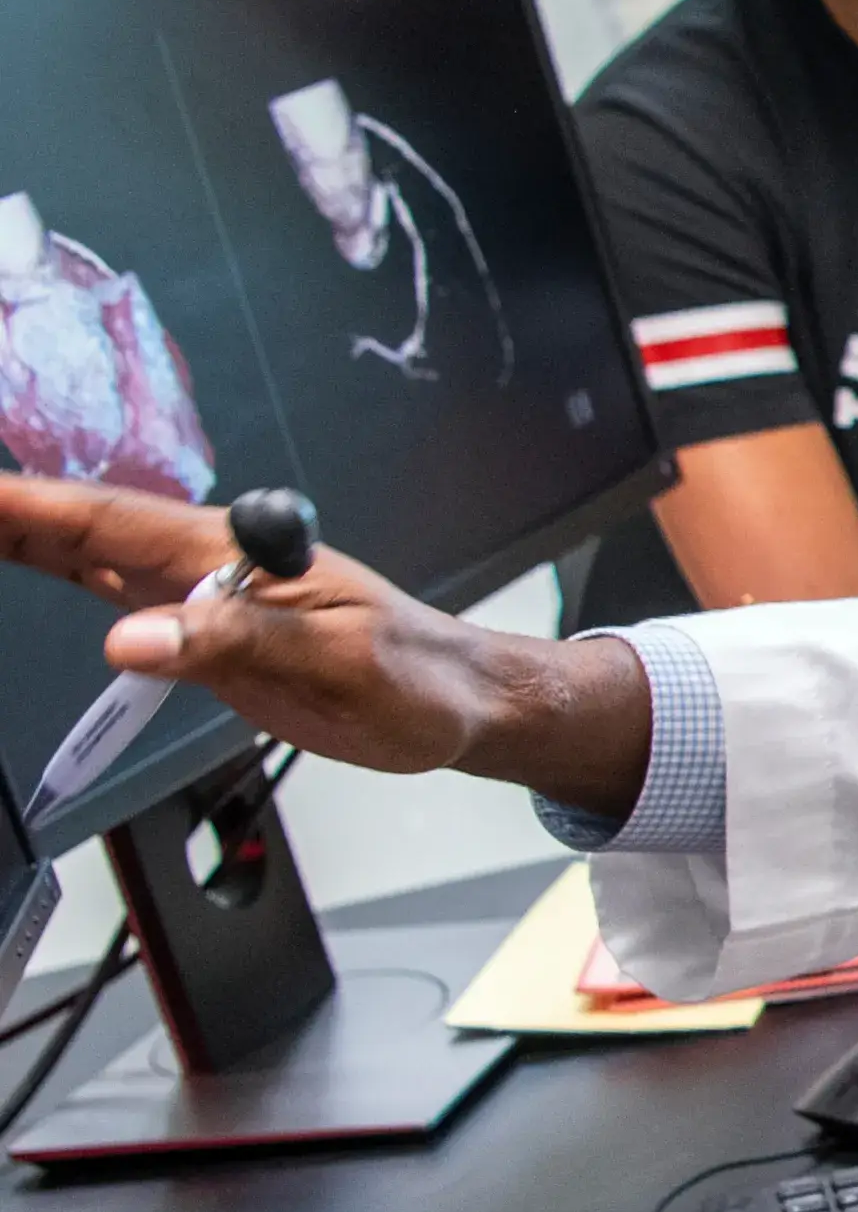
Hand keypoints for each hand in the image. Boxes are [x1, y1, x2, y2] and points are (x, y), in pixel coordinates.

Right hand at [0, 474, 651, 809]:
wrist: (459, 704)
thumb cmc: (418, 679)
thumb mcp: (335, 665)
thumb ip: (232, 644)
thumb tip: (133, 638)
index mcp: (239, 554)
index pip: (114, 521)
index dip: (31, 507)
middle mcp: (212, 563)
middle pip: (88, 528)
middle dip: (11, 512)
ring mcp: (205, 595)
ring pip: (92, 555)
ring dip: (24, 537)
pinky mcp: (206, 632)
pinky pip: (117, 596)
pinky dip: (60, 575)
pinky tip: (24, 559)